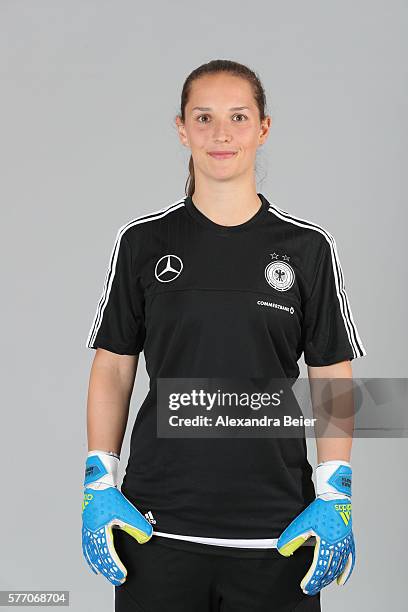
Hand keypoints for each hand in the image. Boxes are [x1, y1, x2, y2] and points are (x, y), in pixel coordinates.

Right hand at [81, 450, 152, 585]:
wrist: (98, 483)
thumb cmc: (110, 496)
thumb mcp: (126, 511)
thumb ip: (137, 525)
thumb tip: (147, 538)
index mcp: (100, 531)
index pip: (108, 555)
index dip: (115, 567)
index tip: (123, 576)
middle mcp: (91, 534)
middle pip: (99, 558)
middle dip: (109, 570)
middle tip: (118, 579)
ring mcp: (87, 531)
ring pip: (92, 554)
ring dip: (100, 566)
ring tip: (106, 575)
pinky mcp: (87, 528)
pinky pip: (87, 548)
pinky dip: (90, 559)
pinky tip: (93, 564)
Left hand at [277, 460, 353, 595]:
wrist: (335, 496)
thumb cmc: (320, 508)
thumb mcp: (302, 523)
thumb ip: (292, 538)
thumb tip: (282, 550)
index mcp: (327, 542)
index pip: (319, 567)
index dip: (311, 579)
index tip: (305, 586)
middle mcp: (338, 546)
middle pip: (329, 570)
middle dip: (319, 582)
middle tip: (311, 588)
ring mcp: (345, 544)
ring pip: (338, 567)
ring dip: (329, 578)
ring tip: (321, 584)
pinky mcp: (348, 541)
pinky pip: (350, 561)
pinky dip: (345, 573)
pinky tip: (340, 580)